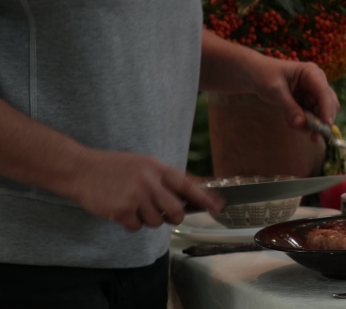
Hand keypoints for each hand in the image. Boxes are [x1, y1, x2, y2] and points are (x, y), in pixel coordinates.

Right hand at [70, 149, 223, 230]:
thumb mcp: (143, 164)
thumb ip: (164, 178)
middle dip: (173, 217)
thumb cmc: (114, 167)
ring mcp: (135, 197)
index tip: (218, 208)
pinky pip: (136, 228)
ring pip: (156, 222)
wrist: (80, 169)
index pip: (188, 186)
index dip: (204, 198)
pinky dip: (130, 224)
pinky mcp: (121, 211)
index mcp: (157, 168)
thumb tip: (188, 193)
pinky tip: (121, 211)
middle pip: (176, 211)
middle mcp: (149, 182)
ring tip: (134, 206)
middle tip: (165, 214)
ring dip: (148, 219)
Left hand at [249, 57, 339, 128]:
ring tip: (291, 125)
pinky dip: (303, 122)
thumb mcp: (275, 91)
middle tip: (313, 137)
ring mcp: (313, 92)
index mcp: (311, 73)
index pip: (324, 92)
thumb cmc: (264, 76)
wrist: (255, 75)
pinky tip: (289, 122)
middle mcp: (317, 82)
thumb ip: (289, 107)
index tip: (325, 126)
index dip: (327, 110)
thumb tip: (302, 124)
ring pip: (321, 113)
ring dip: (309, 124)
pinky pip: (312, 116)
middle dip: (321, 121)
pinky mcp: (308, 101)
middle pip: (329, 104)